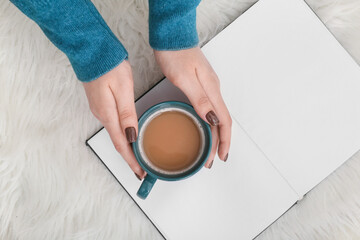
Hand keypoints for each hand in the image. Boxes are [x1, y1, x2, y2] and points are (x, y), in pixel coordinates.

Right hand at [83, 61, 145, 179]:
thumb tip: (131, 136)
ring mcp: (100, 110)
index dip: (131, 160)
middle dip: (130, 157)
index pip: (121, 144)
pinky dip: (122, 135)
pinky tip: (129, 135)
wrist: (92, 52)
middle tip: (143, 168)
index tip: (140, 173)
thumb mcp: (122, 89)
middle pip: (118, 142)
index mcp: (108, 114)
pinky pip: (113, 124)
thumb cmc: (109, 67)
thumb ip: (127, 114)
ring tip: (139, 156)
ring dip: (127, 147)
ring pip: (116, 134)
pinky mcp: (101, 104)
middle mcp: (102, 115)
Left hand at [154, 47, 231, 167]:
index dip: (225, 141)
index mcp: (211, 90)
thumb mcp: (185, 78)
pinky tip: (203, 128)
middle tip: (210, 160)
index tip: (221, 156)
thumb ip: (199, 99)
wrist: (172, 37)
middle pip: (222, 122)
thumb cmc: (176, 54)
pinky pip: (209, 109)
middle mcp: (213, 90)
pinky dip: (209, 124)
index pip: (224, 121)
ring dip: (214, 135)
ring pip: (216, 117)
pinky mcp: (201, 85)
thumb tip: (213, 119)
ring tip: (208, 150)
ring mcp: (208, 87)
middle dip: (219, 143)